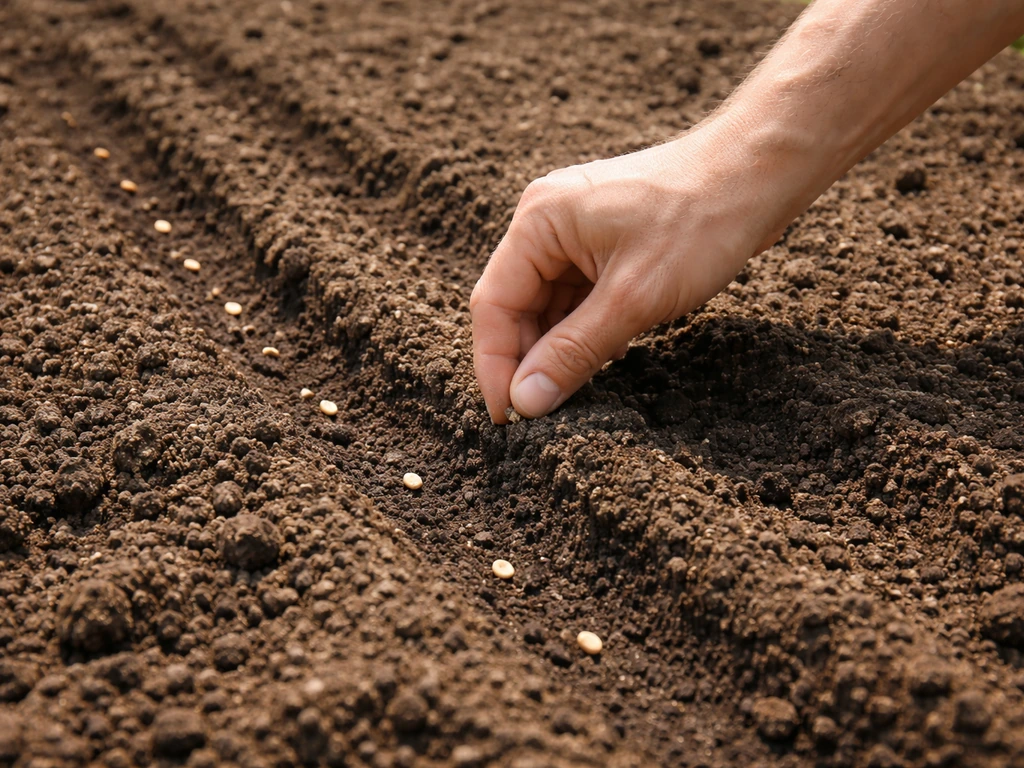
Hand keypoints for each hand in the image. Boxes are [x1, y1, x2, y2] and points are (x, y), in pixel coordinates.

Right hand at [470, 127, 784, 422]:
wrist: (762, 173)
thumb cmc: (701, 222)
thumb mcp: (633, 298)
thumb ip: (573, 352)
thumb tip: (525, 402)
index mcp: (539, 221)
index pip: (494, 304)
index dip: (495, 365)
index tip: (507, 419)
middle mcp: (547, 221)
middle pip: (517, 306)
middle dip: (528, 360)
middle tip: (543, 414)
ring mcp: (576, 230)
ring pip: (549, 305)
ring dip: (559, 348)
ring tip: (576, 392)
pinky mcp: (605, 242)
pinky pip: (578, 296)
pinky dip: (586, 330)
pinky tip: (607, 356)